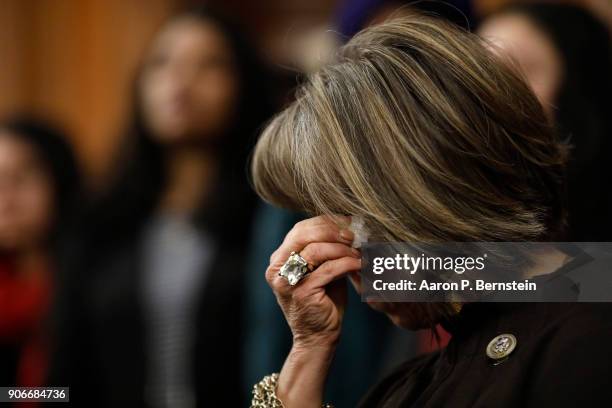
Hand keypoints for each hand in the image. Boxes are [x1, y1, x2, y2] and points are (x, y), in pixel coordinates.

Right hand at [265, 215, 361, 406]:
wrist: (319, 337)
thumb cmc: (323, 300)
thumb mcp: (321, 268)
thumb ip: (326, 247)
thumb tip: (348, 224)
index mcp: (279, 259)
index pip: (300, 229)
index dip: (325, 221)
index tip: (348, 221)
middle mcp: (277, 268)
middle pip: (304, 235)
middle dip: (333, 230)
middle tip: (355, 234)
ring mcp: (287, 281)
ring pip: (316, 251)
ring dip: (342, 248)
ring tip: (359, 250)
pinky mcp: (301, 293)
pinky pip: (328, 269)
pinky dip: (347, 263)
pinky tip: (360, 263)